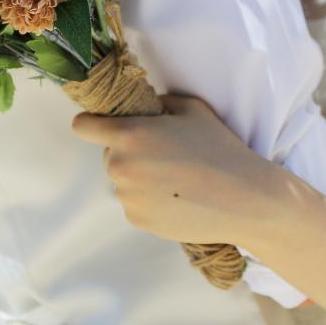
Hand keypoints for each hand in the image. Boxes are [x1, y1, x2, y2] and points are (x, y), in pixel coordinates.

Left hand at [71, 95, 284, 245]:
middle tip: (165, 154)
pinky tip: (178, 197)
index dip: (92, 123)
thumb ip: (159, 104)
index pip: (83, 126)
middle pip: (109, 154)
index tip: (104, 125)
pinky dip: (150, 200)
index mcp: (128, 135)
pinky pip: (135, 204)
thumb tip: (146, 109)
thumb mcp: (192, 109)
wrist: (242, 198)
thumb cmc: (218, 148)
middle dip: (129, 151)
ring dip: (140, 177)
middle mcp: (119, 166)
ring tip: (177, 179)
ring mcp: (126, 197)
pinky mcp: (137, 220)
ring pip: (123, 181)